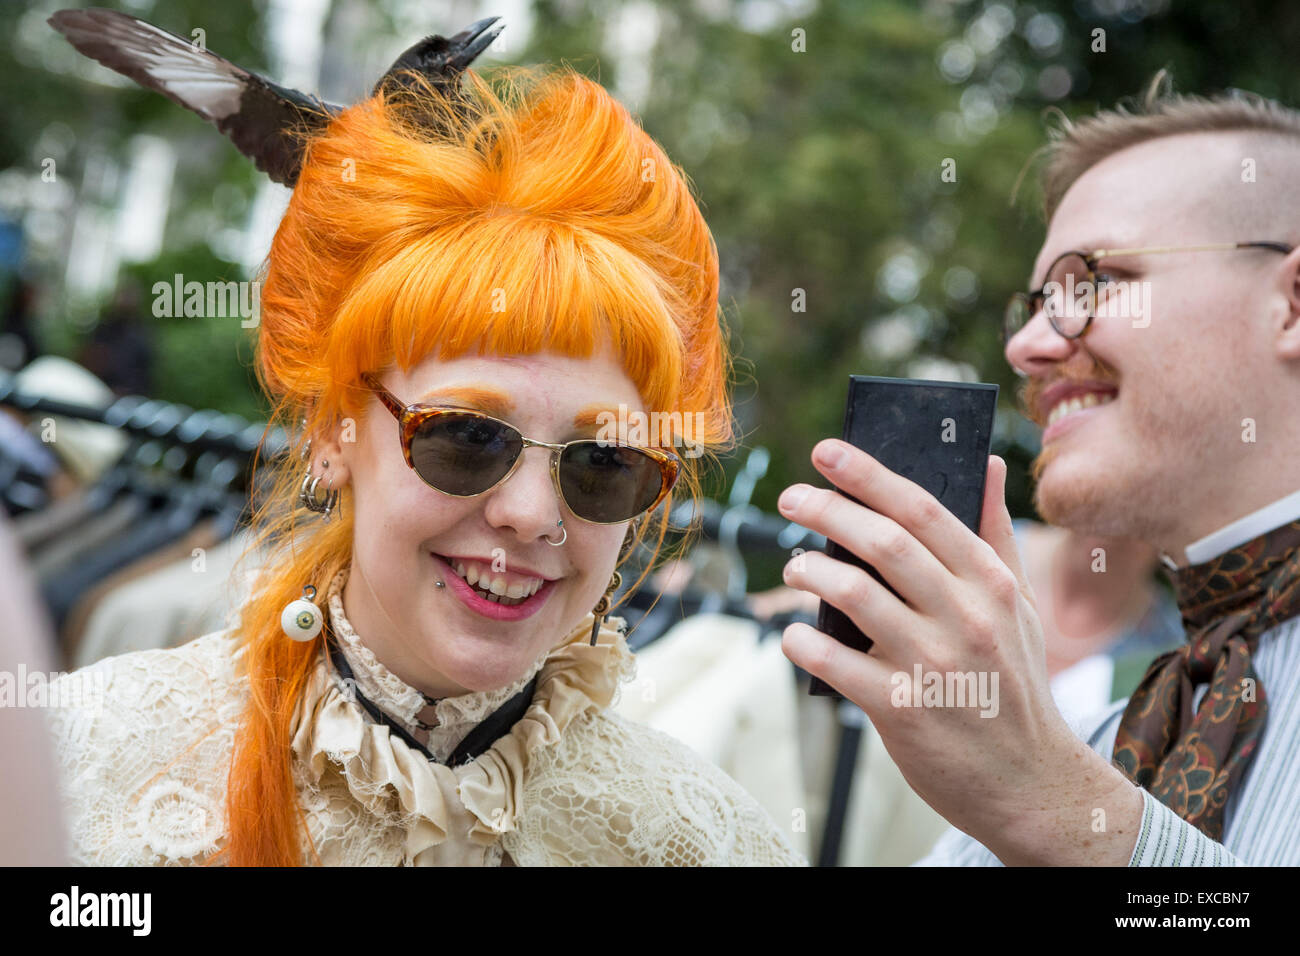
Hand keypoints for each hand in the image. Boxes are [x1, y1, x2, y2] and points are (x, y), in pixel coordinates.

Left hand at [776, 438, 1143, 864]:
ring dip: (810, 571)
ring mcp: (933, 663)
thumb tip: (984, 462)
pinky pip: (833, 662)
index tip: (827, 451)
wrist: (1030, 783)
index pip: (923, 509)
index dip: (869, 474)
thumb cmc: (1013, 685)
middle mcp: (965, 616)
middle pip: (883, 542)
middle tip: (791, 499)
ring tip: (795, 568)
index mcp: (989, 582)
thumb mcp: (1017, 606)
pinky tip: (792, 635)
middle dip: (827, 510)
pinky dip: (802, 642)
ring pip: (852, 593)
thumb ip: (995, 533)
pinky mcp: (901, 708)